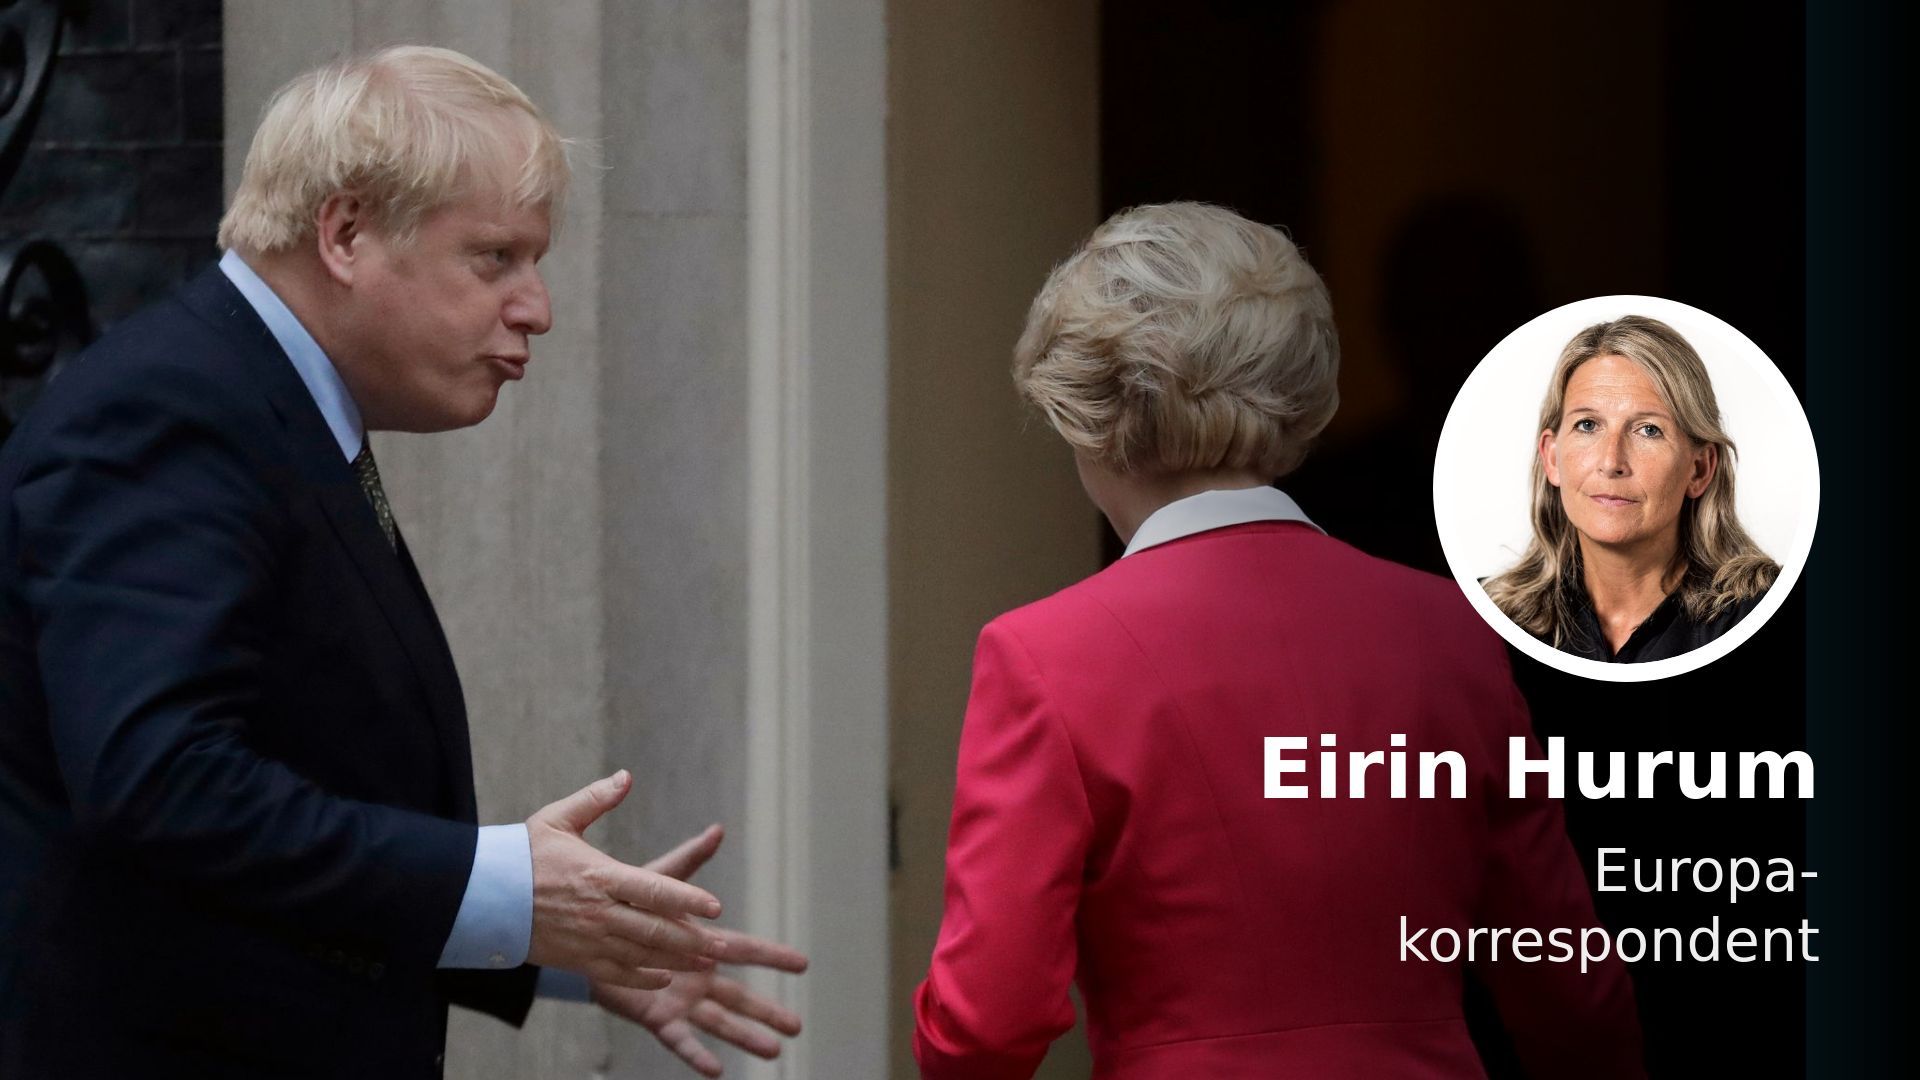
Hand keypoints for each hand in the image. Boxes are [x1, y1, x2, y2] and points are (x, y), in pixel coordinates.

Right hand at [526, 770, 726, 989]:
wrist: (481, 896)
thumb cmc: (522, 854)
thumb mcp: (557, 819)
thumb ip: (595, 799)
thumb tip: (626, 777)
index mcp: (600, 875)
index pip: (654, 890)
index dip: (687, 899)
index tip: (716, 906)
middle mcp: (599, 911)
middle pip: (655, 930)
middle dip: (693, 939)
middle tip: (724, 946)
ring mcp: (588, 939)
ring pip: (641, 955)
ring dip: (677, 960)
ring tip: (706, 962)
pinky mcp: (576, 959)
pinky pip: (616, 973)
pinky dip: (643, 977)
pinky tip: (664, 976)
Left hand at [592, 823, 808, 1075]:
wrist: (586, 930)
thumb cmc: (629, 905)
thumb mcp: (660, 880)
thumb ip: (689, 859)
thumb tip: (717, 830)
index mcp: (702, 943)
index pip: (745, 950)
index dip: (773, 956)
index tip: (803, 962)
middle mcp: (697, 975)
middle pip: (740, 995)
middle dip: (768, 1010)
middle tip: (797, 1025)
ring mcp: (679, 998)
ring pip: (718, 1020)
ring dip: (744, 1036)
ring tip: (773, 1052)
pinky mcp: (655, 1015)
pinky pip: (679, 1038)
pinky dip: (697, 1054)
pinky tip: (717, 1070)